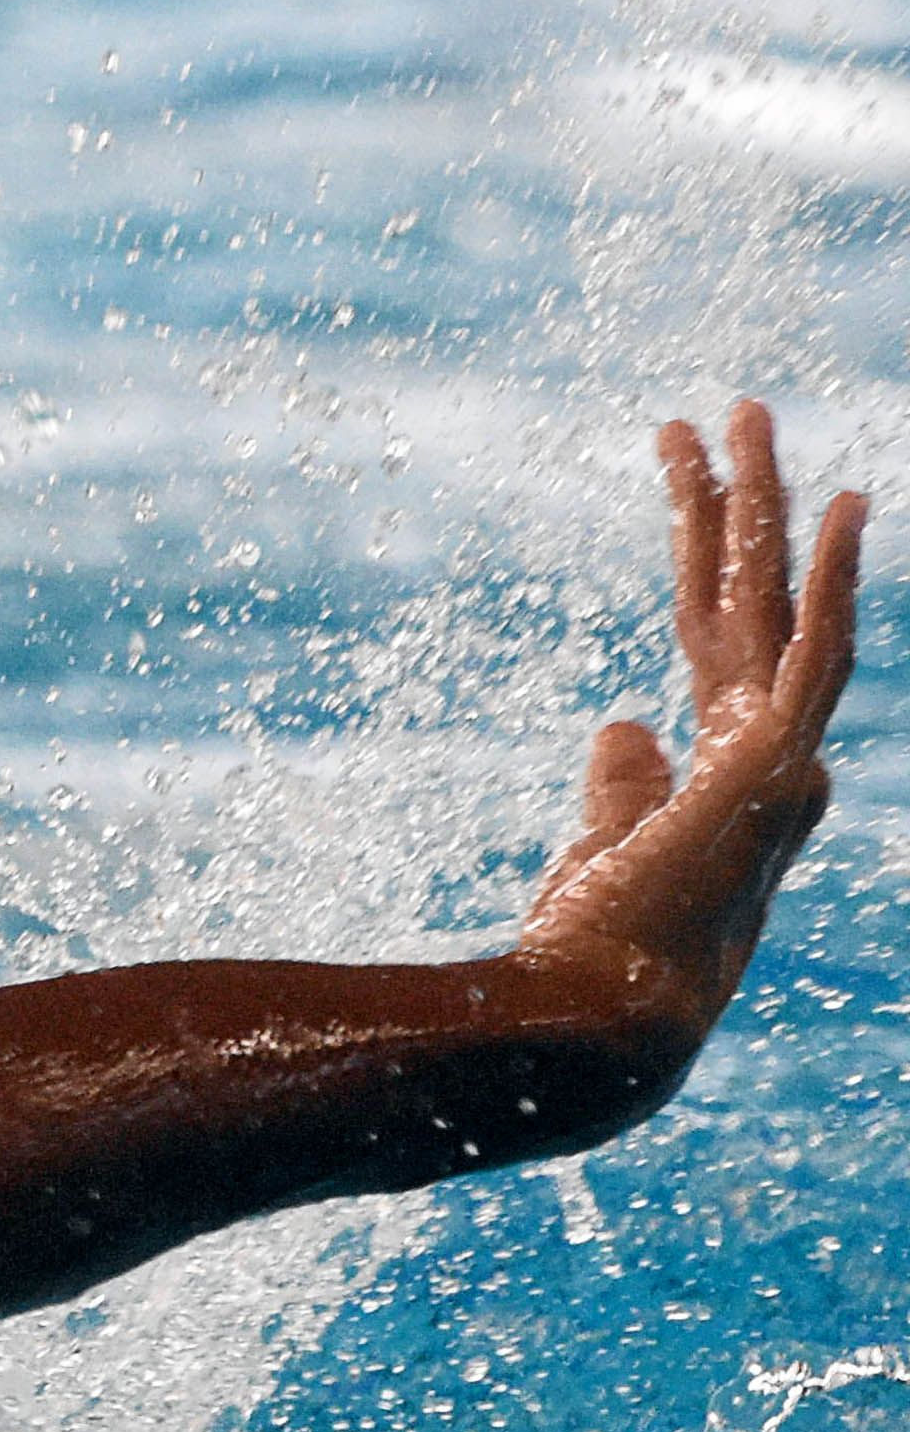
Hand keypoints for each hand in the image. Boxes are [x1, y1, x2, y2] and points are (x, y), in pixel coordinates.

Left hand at [520, 398, 861, 1032]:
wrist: (598, 1022)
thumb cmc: (590, 958)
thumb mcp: (599, 853)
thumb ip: (623, 786)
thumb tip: (626, 717)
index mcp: (725, 774)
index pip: (715, 639)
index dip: (706, 563)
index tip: (693, 494)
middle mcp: (768, 757)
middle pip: (747, 601)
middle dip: (737, 504)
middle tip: (722, 412)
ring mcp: (781, 761)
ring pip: (776, 598)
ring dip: (766, 502)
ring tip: (744, 410)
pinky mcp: (777, 767)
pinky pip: (816, 650)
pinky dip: (832, 576)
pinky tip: (840, 503)